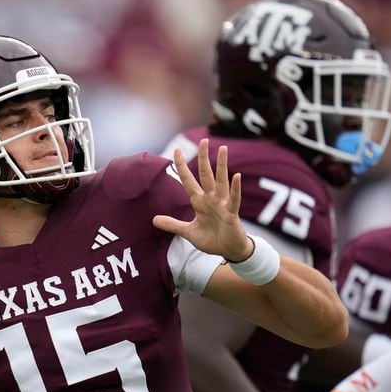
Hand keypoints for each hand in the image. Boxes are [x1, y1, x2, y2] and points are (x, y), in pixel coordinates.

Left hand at [153, 138, 252, 261]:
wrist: (228, 251)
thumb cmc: (211, 239)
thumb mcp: (188, 232)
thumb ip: (173, 225)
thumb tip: (154, 220)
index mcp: (199, 202)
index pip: (188, 181)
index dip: (182, 166)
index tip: (177, 150)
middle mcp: (211, 199)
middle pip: (206, 175)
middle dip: (204, 158)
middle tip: (205, 140)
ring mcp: (222, 205)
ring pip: (221, 181)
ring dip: (222, 166)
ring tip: (222, 149)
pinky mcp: (232, 214)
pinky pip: (234, 199)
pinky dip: (235, 189)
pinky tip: (236, 177)